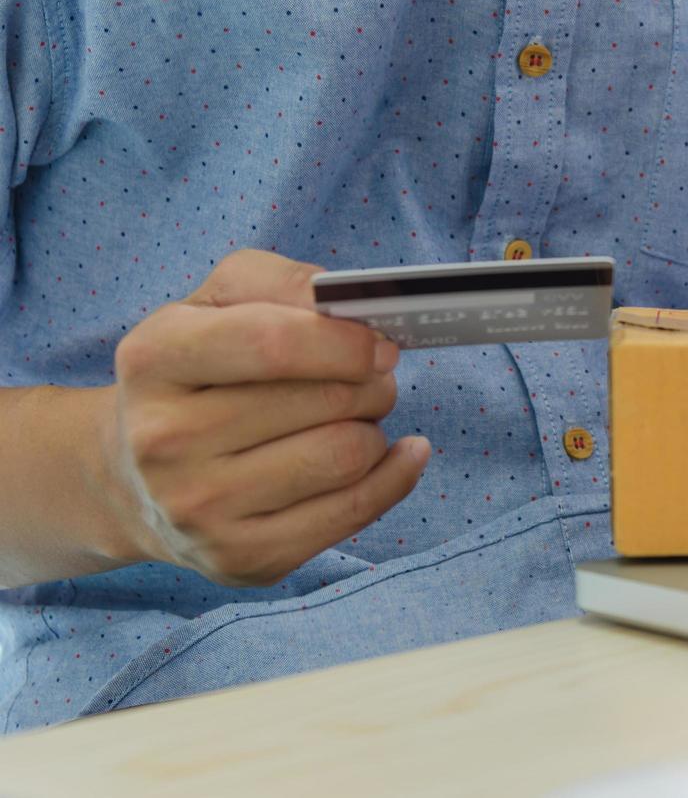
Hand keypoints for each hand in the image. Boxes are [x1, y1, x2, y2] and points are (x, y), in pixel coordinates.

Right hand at [93, 250, 429, 586]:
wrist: (136, 479)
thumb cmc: (198, 373)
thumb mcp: (216, 304)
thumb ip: (279, 283)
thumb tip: (351, 307)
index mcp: (154, 358)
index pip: (273, 344)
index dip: (346, 341)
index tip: (381, 344)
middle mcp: (165, 440)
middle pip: (326, 402)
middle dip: (371, 383)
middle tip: (371, 379)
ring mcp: (200, 508)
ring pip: (347, 456)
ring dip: (374, 428)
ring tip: (356, 418)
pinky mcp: (242, 557)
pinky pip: (355, 512)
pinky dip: (394, 476)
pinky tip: (397, 455)